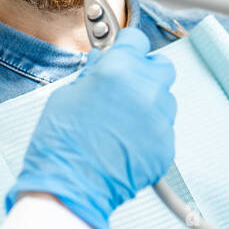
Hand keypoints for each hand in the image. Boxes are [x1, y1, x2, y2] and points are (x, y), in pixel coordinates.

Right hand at [7, 26, 177, 228]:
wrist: (70, 188)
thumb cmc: (61, 143)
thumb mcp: (66, 96)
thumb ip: (91, 75)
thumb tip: (101, 63)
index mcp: (119, 70)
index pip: (137, 40)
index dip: (128, 47)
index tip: (123, 53)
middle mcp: (146, 90)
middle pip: (162, 67)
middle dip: (147, 72)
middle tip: (127, 86)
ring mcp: (160, 120)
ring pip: (166, 100)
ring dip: (150, 104)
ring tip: (124, 121)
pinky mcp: (166, 146)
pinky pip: (164, 130)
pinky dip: (150, 133)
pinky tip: (127, 143)